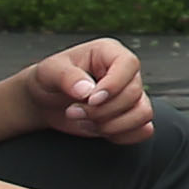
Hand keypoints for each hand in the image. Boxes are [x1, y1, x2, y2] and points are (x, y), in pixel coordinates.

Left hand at [8, 41, 152, 144]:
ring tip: (85, 122)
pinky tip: (99, 130)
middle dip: (102, 111)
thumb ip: (67, 76)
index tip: (90, 100)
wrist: (44, 102)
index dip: (114, 85)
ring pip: (142, 114)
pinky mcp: (130, 117)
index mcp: (110, 53)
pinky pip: (144, 130)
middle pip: (134, 94)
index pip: (129, 64)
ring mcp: (131, 96)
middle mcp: (125, 73)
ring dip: (112, 125)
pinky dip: (122, 136)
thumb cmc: (48, 80)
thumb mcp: (49, 72)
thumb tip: (86, 90)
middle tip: (73, 111)